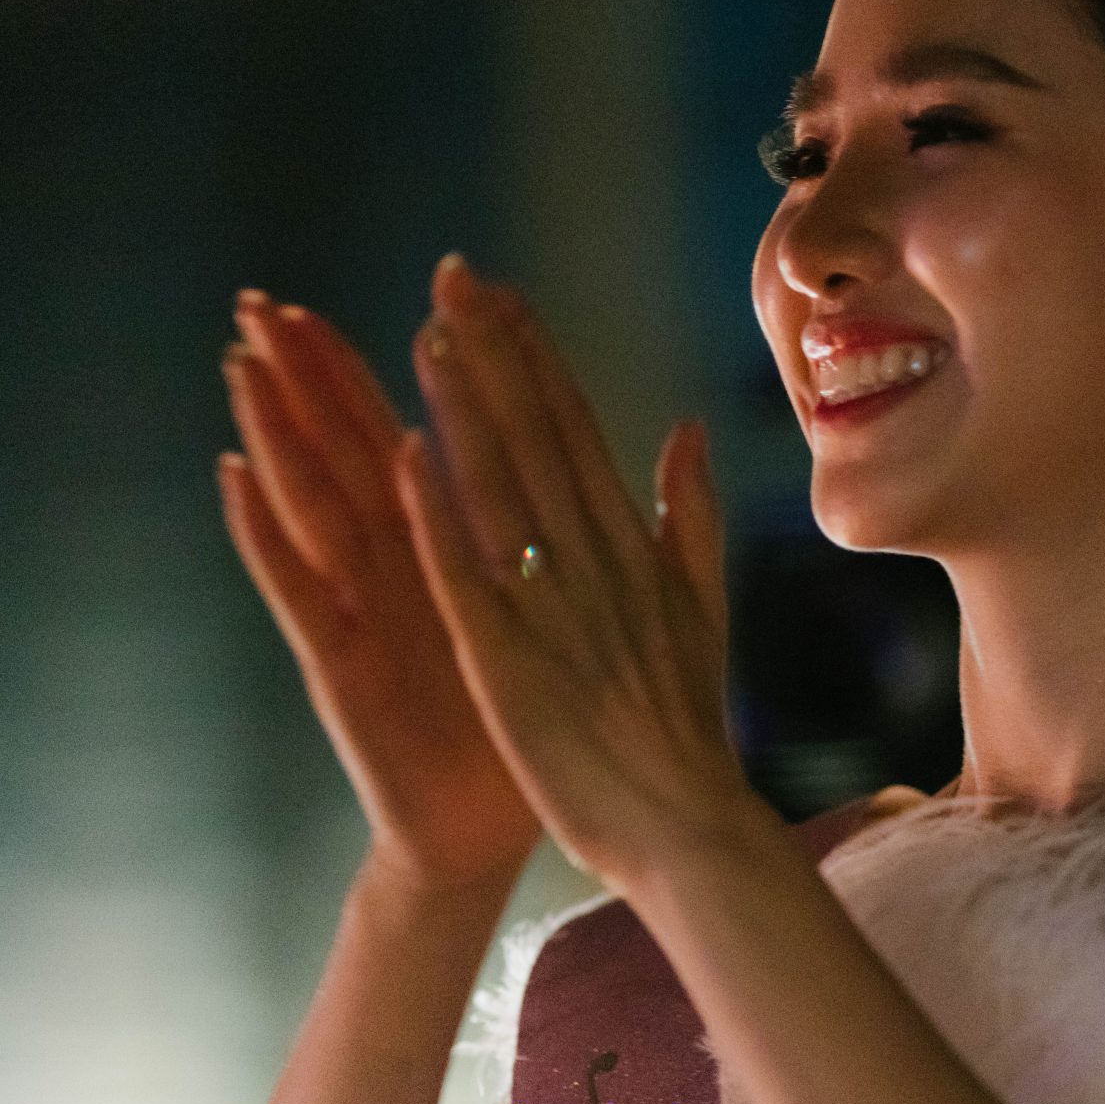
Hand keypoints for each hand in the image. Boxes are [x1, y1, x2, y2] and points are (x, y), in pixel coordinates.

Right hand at [218, 291, 543, 894]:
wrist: (490, 825)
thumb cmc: (526, 717)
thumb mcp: (564, 613)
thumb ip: (572, 531)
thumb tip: (589, 458)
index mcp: (454, 549)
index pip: (427, 433)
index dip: (419, 364)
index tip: (405, 291)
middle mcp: (396, 569)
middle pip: (350, 451)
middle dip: (313, 378)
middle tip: (267, 300)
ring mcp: (360, 610)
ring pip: (312, 502)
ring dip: (277, 432)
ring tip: (244, 361)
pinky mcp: (340, 662)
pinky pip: (296, 589)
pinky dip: (264, 533)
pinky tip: (237, 477)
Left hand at [392, 253, 751, 891]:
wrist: (688, 826)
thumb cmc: (684, 726)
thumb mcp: (699, 606)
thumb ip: (688, 515)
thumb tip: (687, 428)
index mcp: (630, 546)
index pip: (576, 428)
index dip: (536, 357)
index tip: (499, 293)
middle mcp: (592, 561)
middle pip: (536, 438)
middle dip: (493, 354)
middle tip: (452, 277)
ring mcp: (550, 609)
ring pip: (499, 488)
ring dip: (461, 408)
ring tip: (426, 334)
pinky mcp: (509, 663)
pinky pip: (465, 576)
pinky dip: (436, 514)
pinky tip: (404, 454)